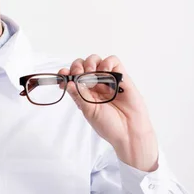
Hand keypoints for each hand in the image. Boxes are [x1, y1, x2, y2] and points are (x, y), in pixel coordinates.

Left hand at [59, 54, 158, 171]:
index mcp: (84, 92)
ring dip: (90, 63)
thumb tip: (67, 82)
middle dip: (77, 67)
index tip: (63, 74)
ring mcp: (107, 80)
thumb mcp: (88, 111)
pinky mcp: (121, 77)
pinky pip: (113, 61)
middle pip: (81, 64)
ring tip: (92, 74)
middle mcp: (94, 84)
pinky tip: (105, 73)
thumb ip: (78, 95)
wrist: (129, 133)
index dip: (66, 73)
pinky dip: (106, 63)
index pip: (71, 76)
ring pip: (95, 60)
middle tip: (79, 75)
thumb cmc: (109, 125)